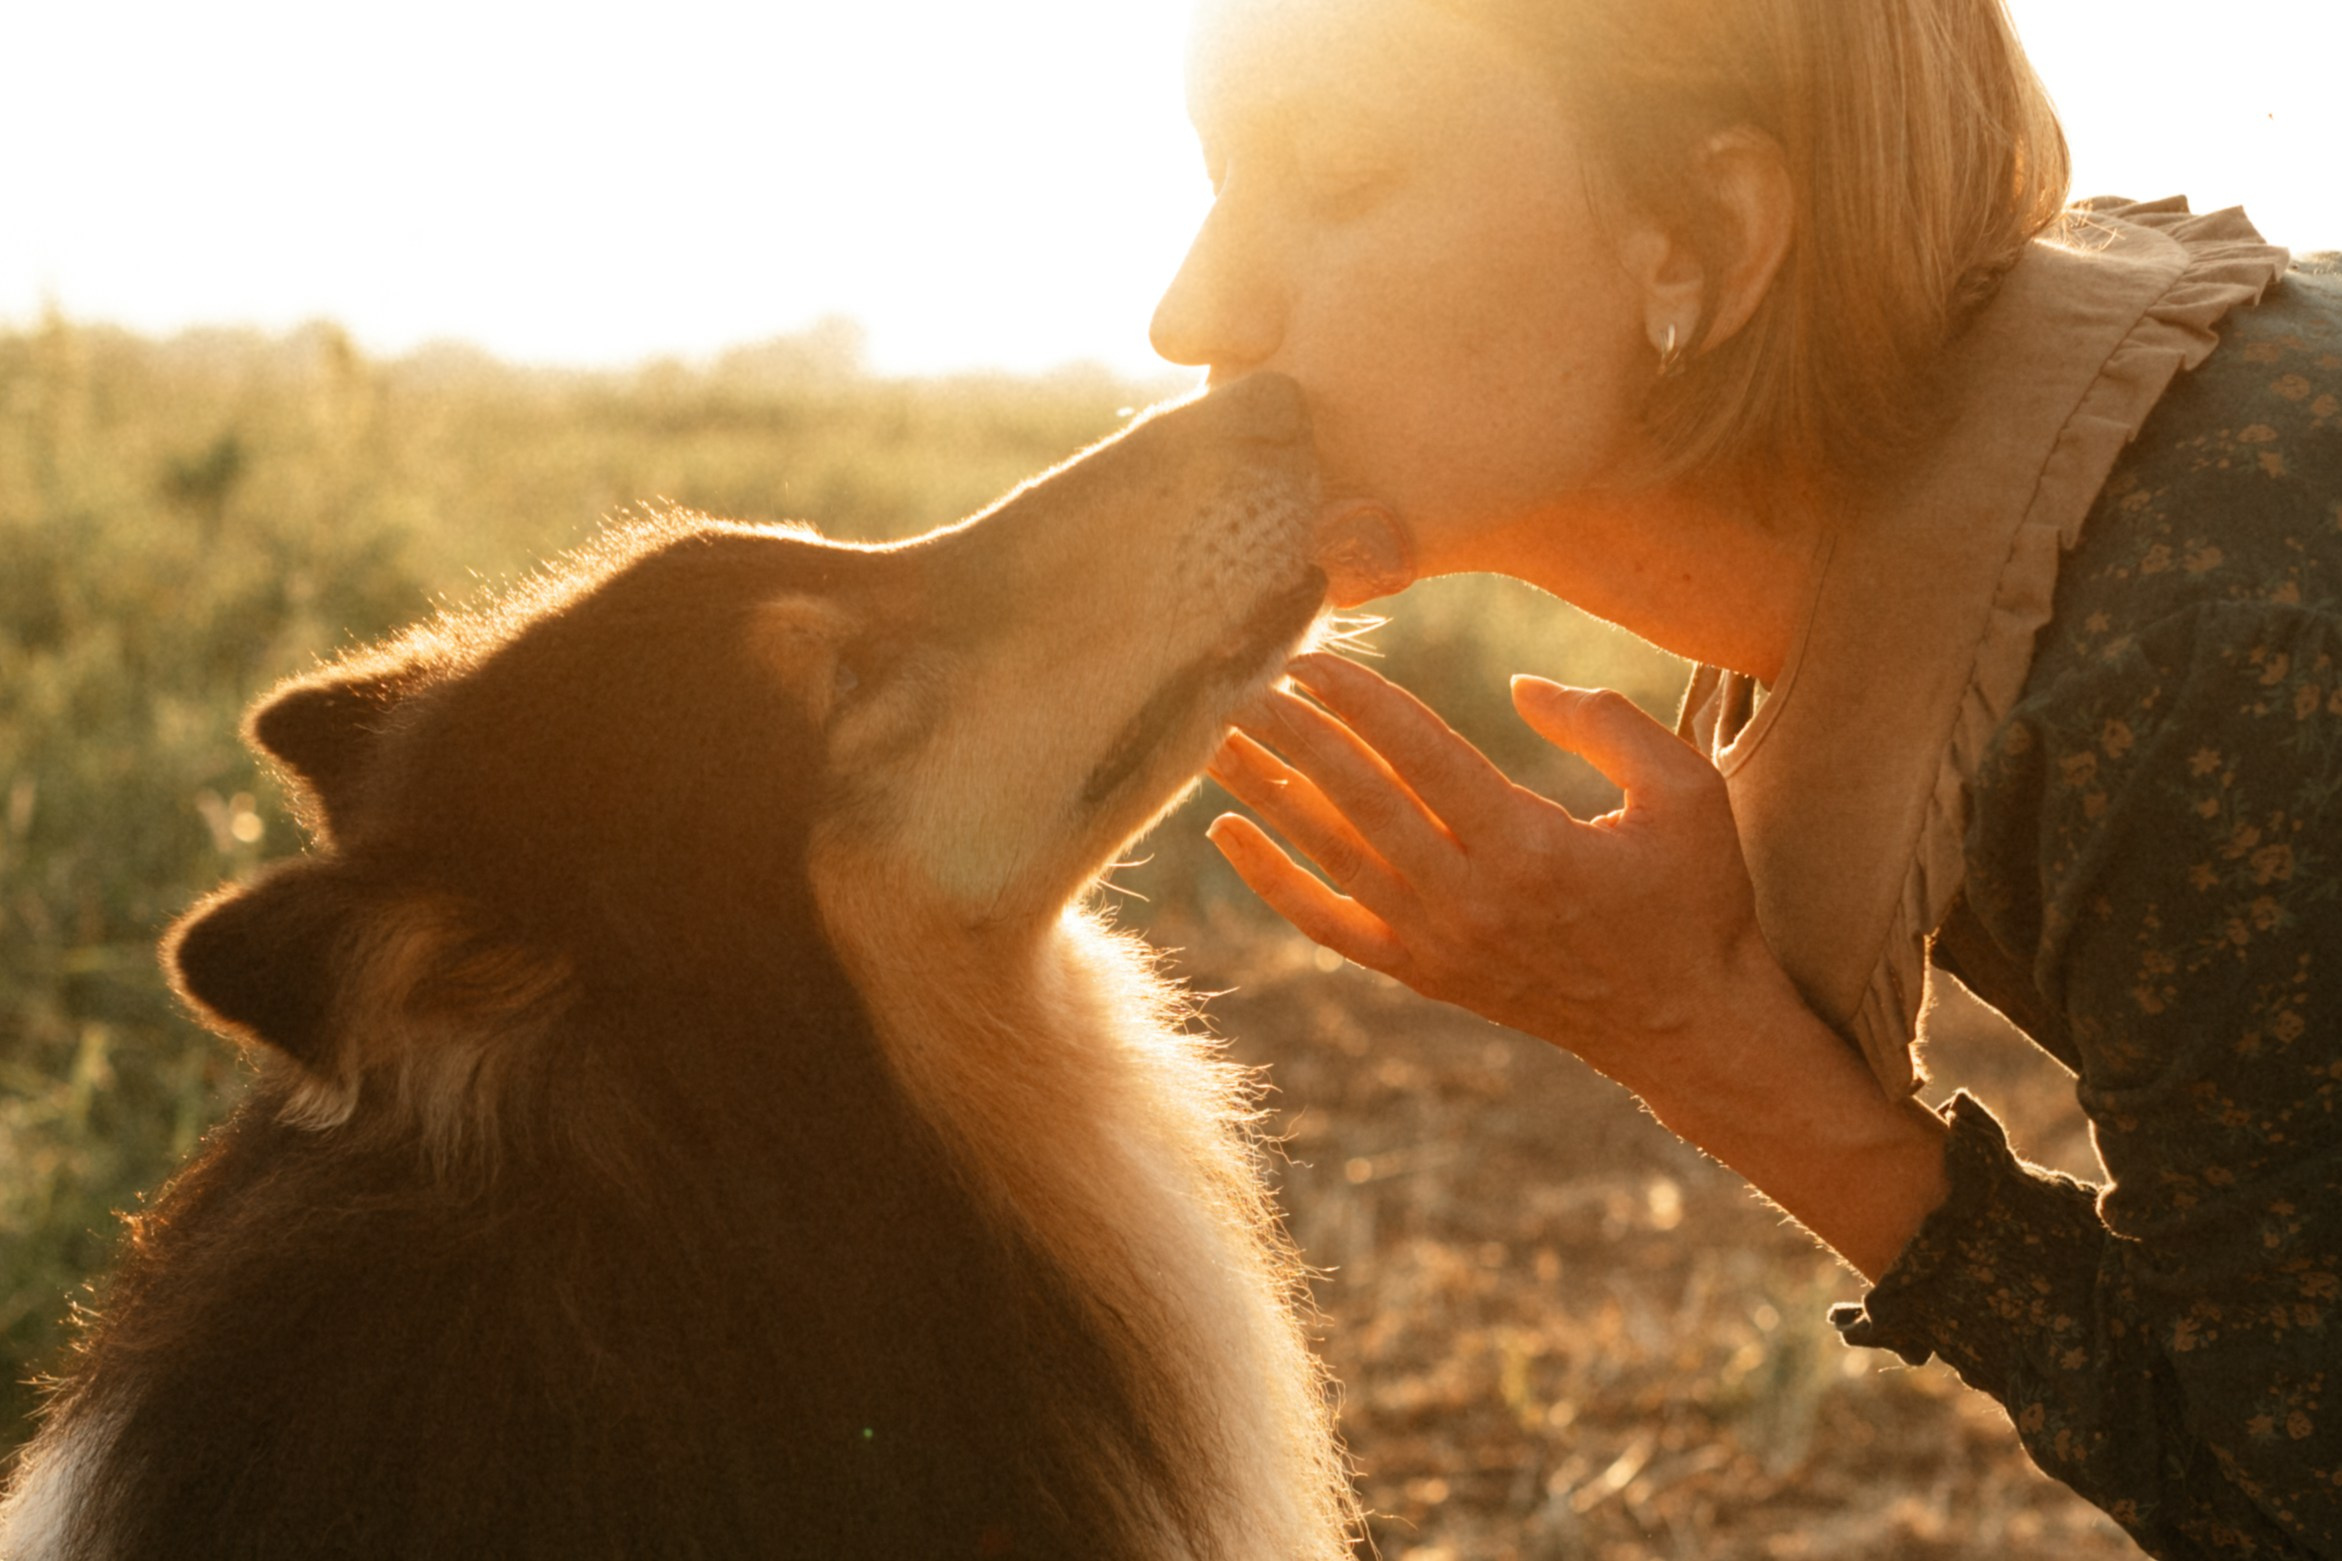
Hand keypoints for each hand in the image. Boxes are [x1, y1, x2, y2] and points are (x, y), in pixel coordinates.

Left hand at [1206, 651, 1951, 1279]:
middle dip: (1293, 735)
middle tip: (1234, 677)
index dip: (1361, 702)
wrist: (1686, 1027)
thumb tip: (1516, 689)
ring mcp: (1439, 944)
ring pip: (1331, 857)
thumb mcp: (1688, 791)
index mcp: (1531, 846)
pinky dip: (1271, 883)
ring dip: (1266, 793)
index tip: (1311, 656)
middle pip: (1358, 801)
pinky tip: (1224, 835)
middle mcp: (1471, 899)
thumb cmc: (1694, 898)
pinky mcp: (1423, 975)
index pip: (1422, 757)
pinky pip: (1329, 926)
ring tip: (1209, 737)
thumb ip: (1607, 723)